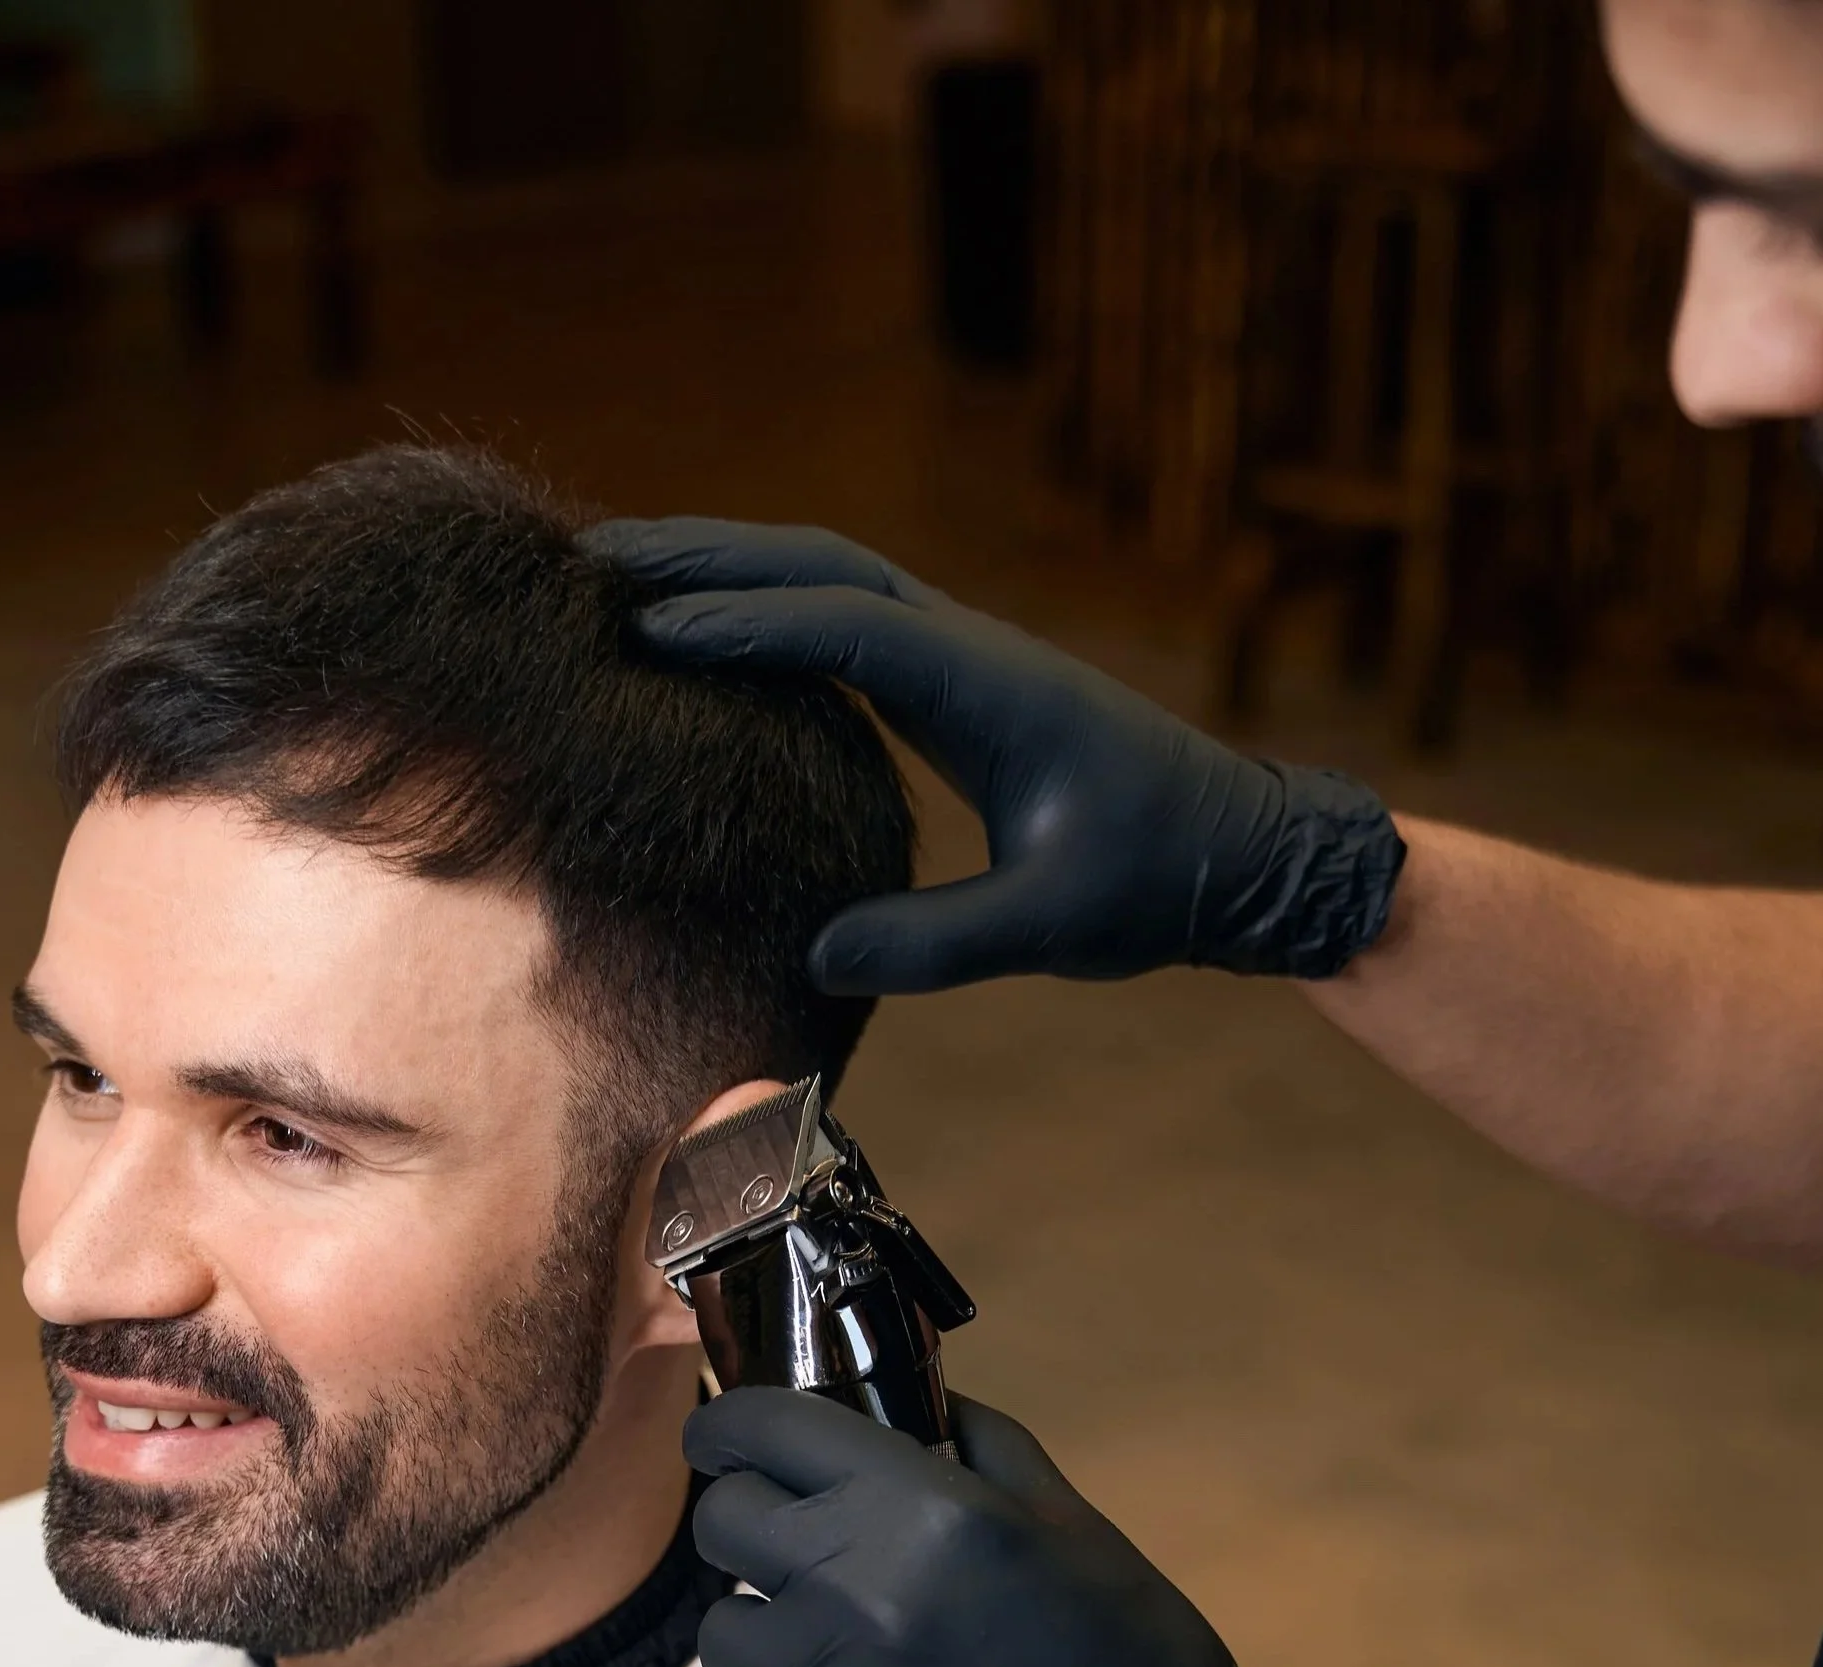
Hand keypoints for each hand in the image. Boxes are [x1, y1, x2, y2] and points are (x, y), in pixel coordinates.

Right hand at [582, 515, 1404, 990]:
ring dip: (724, 568)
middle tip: (586, 566)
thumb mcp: (1053, 927)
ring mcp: (958, 655)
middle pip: (818, 566)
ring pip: (825, 578)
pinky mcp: (951, 684)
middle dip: (704, 557)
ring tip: (615, 582)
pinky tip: (701, 638)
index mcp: (990, 685)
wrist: (1236, 853)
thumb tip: (815, 952)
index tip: (645, 634)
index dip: (745, 624)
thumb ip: (937, 940)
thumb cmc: (1154, 883)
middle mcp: (967, 647)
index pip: (846, 628)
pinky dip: (762, 610)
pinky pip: (839, 621)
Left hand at [684, 1386, 1419, 1666]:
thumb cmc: (1130, 1661)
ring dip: (769, 1648)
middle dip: (752, 1534)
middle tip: (804, 1569)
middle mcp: (861, 1589)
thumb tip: (898, 1396)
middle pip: (721, 1525)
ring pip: (724, 1640)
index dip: (730, 1431)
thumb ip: (974, 1444)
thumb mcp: (1068, 1522)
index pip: (760, 1427)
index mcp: (925, 1508)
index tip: (727, 1449)